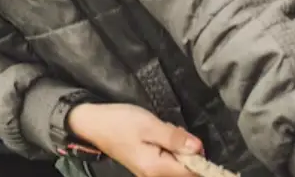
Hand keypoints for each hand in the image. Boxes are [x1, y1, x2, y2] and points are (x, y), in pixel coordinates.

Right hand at [67, 103, 200, 176]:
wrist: (93, 124)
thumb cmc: (119, 122)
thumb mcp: (149, 125)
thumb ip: (174, 138)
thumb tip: (198, 148)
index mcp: (157, 168)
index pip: (192, 172)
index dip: (200, 158)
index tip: (192, 140)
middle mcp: (155, 176)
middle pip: (186, 171)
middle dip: (188, 152)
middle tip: (173, 131)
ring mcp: (150, 173)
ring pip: (178, 166)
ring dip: (179, 149)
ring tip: (164, 131)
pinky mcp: (147, 166)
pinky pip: (169, 162)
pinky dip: (170, 149)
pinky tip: (161, 135)